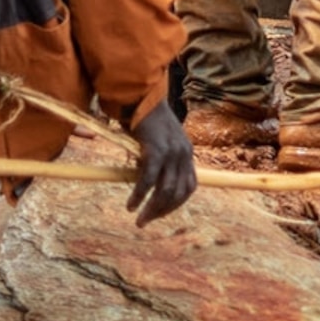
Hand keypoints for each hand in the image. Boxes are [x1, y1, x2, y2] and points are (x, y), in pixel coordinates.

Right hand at [129, 101, 198, 223]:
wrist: (142, 98)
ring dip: (152, 208)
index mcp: (187, 154)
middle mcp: (183, 155)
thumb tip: (147, 184)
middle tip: (146, 222)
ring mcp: (172, 153)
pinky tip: (131, 205)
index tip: (159, 213)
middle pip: (179, 193)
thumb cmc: (146, 121)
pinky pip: (148, 180)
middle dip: (163, 211)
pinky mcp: (156, 150)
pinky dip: (140, 195)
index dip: (175, 204)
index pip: (188, 187)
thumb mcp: (159, 143)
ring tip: (139, 219)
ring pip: (166, 190)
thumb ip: (159, 161)